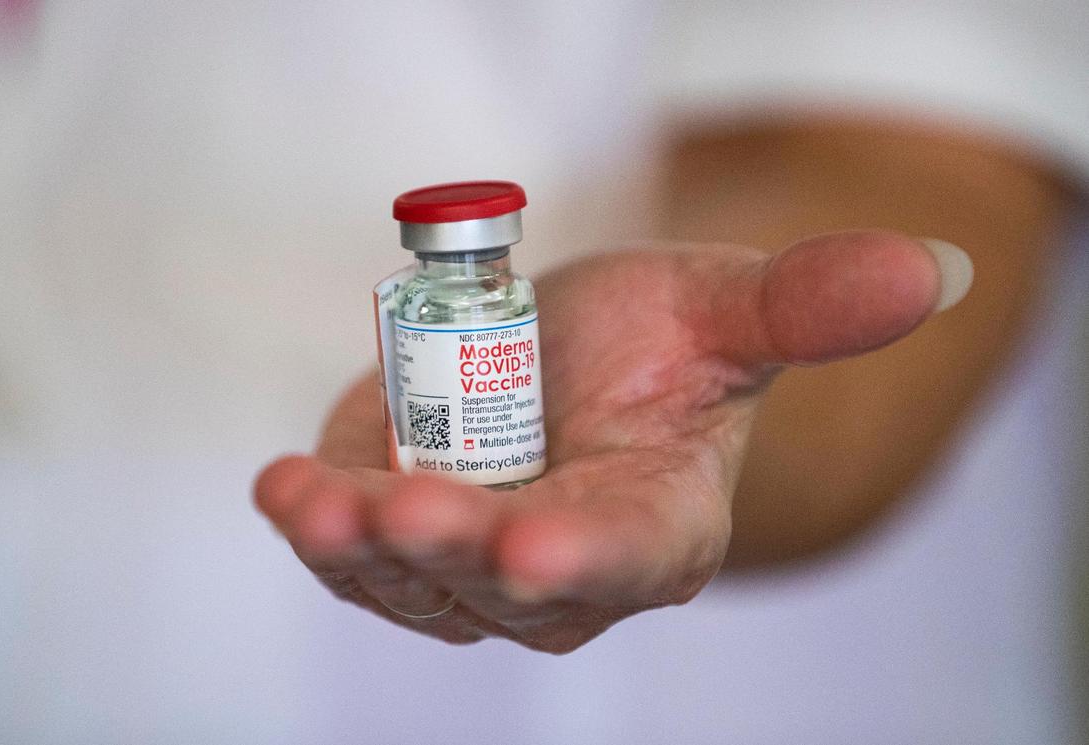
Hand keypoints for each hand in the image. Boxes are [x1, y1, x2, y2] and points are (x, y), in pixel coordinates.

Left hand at [254, 231, 961, 652]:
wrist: (575, 353)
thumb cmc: (662, 339)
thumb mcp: (726, 306)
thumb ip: (805, 305)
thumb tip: (929, 271)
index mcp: (660, 521)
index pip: (629, 555)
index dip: (585, 559)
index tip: (539, 549)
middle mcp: (566, 565)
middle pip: (507, 584)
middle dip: (453, 554)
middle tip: (405, 511)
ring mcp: (474, 558)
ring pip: (417, 580)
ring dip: (361, 549)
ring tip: (311, 500)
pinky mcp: (401, 523)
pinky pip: (355, 545)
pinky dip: (314, 522)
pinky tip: (283, 486)